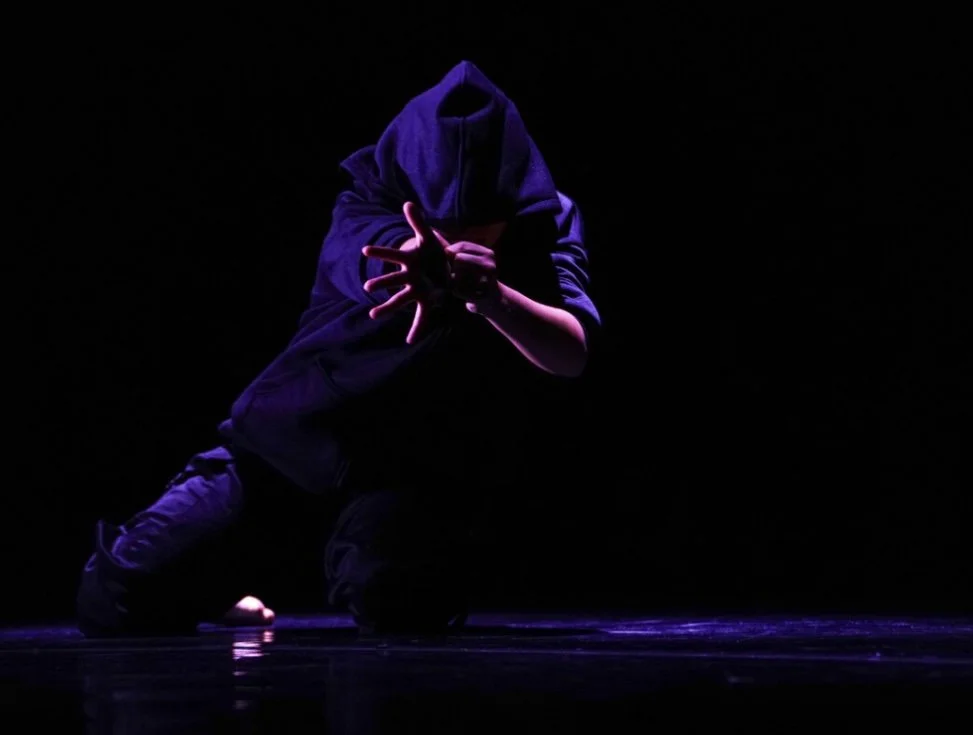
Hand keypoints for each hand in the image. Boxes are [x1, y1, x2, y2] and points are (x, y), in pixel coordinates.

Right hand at [362, 202, 450, 343]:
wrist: (443, 267)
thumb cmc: (432, 253)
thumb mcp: (427, 237)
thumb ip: (418, 222)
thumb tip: (407, 203)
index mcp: (409, 260)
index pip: (393, 255)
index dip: (380, 253)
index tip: (365, 250)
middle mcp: (408, 277)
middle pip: (393, 280)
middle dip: (381, 283)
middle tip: (368, 286)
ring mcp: (416, 290)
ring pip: (399, 300)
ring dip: (387, 308)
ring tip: (373, 315)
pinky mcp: (426, 300)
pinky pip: (421, 316)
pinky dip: (417, 328)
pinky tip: (410, 340)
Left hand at [445, 241, 498, 312]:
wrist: (492, 299)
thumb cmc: (475, 276)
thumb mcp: (468, 259)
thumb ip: (454, 249)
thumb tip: (433, 232)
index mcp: (488, 254)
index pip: (461, 246)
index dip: (450, 252)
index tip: (451, 260)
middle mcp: (490, 265)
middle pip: (458, 258)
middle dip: (453, 267)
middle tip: (459, 274)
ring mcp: (487, 281)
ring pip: (457, 274)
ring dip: (454, 280)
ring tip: (463, 283)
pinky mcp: (481, 296)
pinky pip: (458, 290)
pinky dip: (457, 292)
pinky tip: (465, 293)